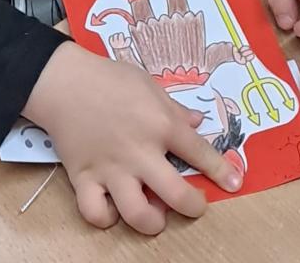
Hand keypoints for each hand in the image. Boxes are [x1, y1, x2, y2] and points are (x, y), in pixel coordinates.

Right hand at [23, 42, 242, 234]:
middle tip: (196, 206)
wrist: (64, 81)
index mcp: (160, 124)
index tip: (234, 183)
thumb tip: (197, 123)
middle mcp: (140, 152)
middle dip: (193, 207)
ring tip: (156, 215)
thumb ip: (174, 108)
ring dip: (153, 222)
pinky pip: (96, 213)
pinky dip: (106, 217)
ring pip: (138, 214)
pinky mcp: (84, 178)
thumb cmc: (110, 78)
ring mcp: (111, 169)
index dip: (221, 171)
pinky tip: (114, 208)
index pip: (200, 153)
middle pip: (176, 195)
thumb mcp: (149, 84)